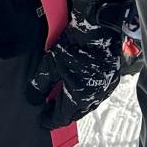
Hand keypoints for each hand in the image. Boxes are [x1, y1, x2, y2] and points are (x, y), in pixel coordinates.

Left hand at [27, 0, 130, 127]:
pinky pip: (97, 94)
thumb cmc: (74, 45)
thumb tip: (33, 99)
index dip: (49, 120)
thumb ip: (39, 85)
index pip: (61, 118)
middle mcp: (94, 97)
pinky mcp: (112, 78)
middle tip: (51, 106)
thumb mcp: (50, 65)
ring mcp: (105, 88)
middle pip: (75, 113)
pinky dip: (86, 94)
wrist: (98, 27)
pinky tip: (79, 85)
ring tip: (64, 95)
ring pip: (87, 105)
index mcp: (78, 98)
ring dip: (75, 103)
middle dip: (62, 112)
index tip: (42, 119)